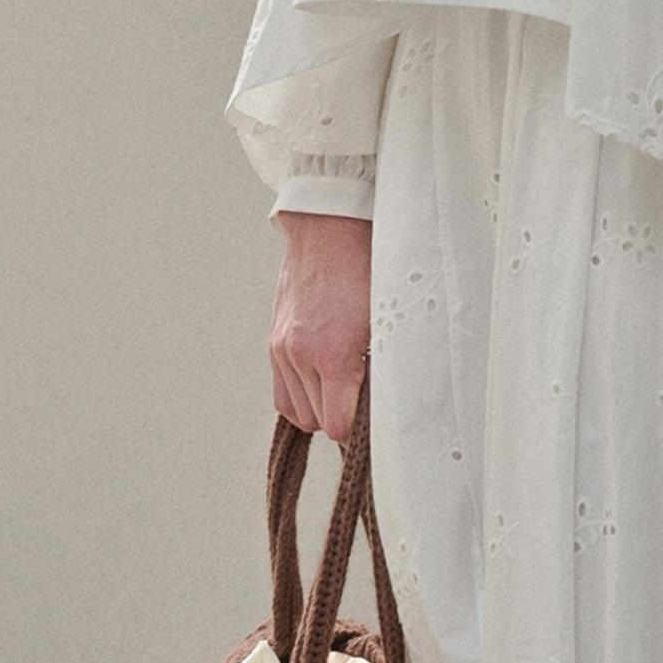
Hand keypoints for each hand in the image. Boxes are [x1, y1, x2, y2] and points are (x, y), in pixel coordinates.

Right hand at [270, 211, 371, 440]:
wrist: (328, 230)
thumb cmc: (368, 269)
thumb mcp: (387, 318)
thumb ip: (382, 364)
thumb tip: (385, 403)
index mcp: (334, 355)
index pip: (338, 425)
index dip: (357, 432)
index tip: (373, 425)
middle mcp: (302, 357)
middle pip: (318, 422)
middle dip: (340, 420)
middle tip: (364, 406)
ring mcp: (283, 349)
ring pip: (297, 411)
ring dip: (319, 410)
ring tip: (343, 394)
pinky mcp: (274, 341)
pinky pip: (281, 392)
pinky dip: (299, 397)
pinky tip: (320, 386)